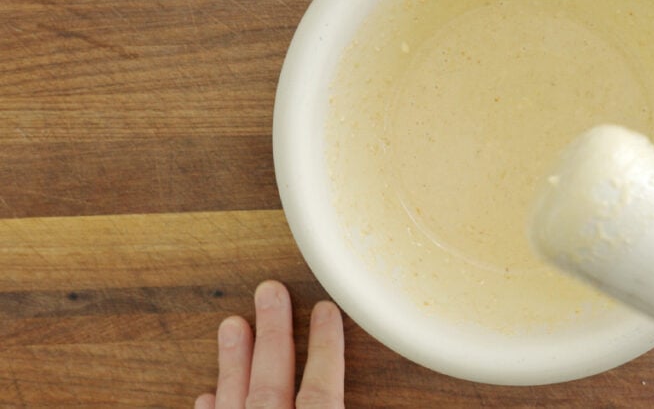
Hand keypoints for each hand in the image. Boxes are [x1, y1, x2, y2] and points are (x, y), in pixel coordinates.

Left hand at [195, 280, 345, 408]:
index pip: (321, 392)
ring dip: (233, 364)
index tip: (324, 311)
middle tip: (269, 293)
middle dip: (272, 336)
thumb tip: (409, 404)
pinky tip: (207, 395)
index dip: (325, 349)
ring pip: (234, 404)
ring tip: (231, 324)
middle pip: (271, 387)